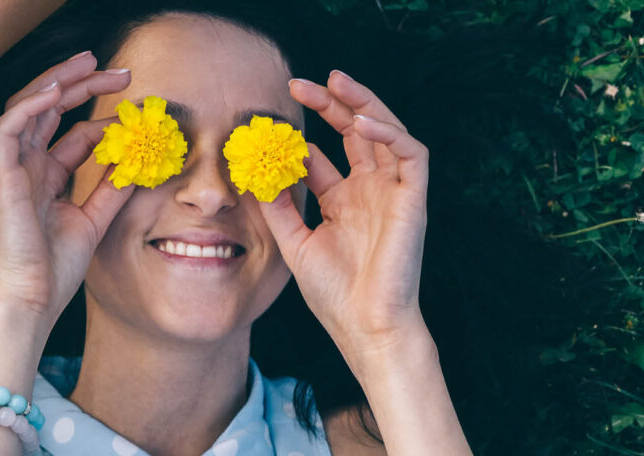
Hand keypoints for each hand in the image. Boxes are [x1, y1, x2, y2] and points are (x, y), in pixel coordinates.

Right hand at [0, 54, 132, 329]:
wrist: (33, 301)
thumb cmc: (56, 270)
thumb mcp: (95, 220)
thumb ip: (111, 189)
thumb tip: (137, 160)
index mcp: (46, 178)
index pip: (74, 132)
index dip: (104, 116)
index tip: (139, 112)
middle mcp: (28, 168)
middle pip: (50, 110)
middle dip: (82, 84)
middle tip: (120, 70)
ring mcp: (13, 171)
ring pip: (25, 108)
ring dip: (55, 81)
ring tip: (87, 64)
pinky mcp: (2, 178)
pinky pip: (6, 130)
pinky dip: (29, 107)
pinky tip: (56, 93)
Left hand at [261, 70, 428, 352]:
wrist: (364, 326)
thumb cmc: (334, 293)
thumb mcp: (294, 242)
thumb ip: (277, 207)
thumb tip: (251, 174)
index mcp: (344, 199)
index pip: (326, 152)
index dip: (303, 132)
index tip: (273, 114)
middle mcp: (370, 190)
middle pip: (355, 132)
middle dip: (331, 103)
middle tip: (299, 83)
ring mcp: (393, 192)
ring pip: (386, 131)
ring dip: (363, 103)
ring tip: (336, 82)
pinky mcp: (414, 199)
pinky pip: (412, 154)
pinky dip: (390, 133)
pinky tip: (361, 123)